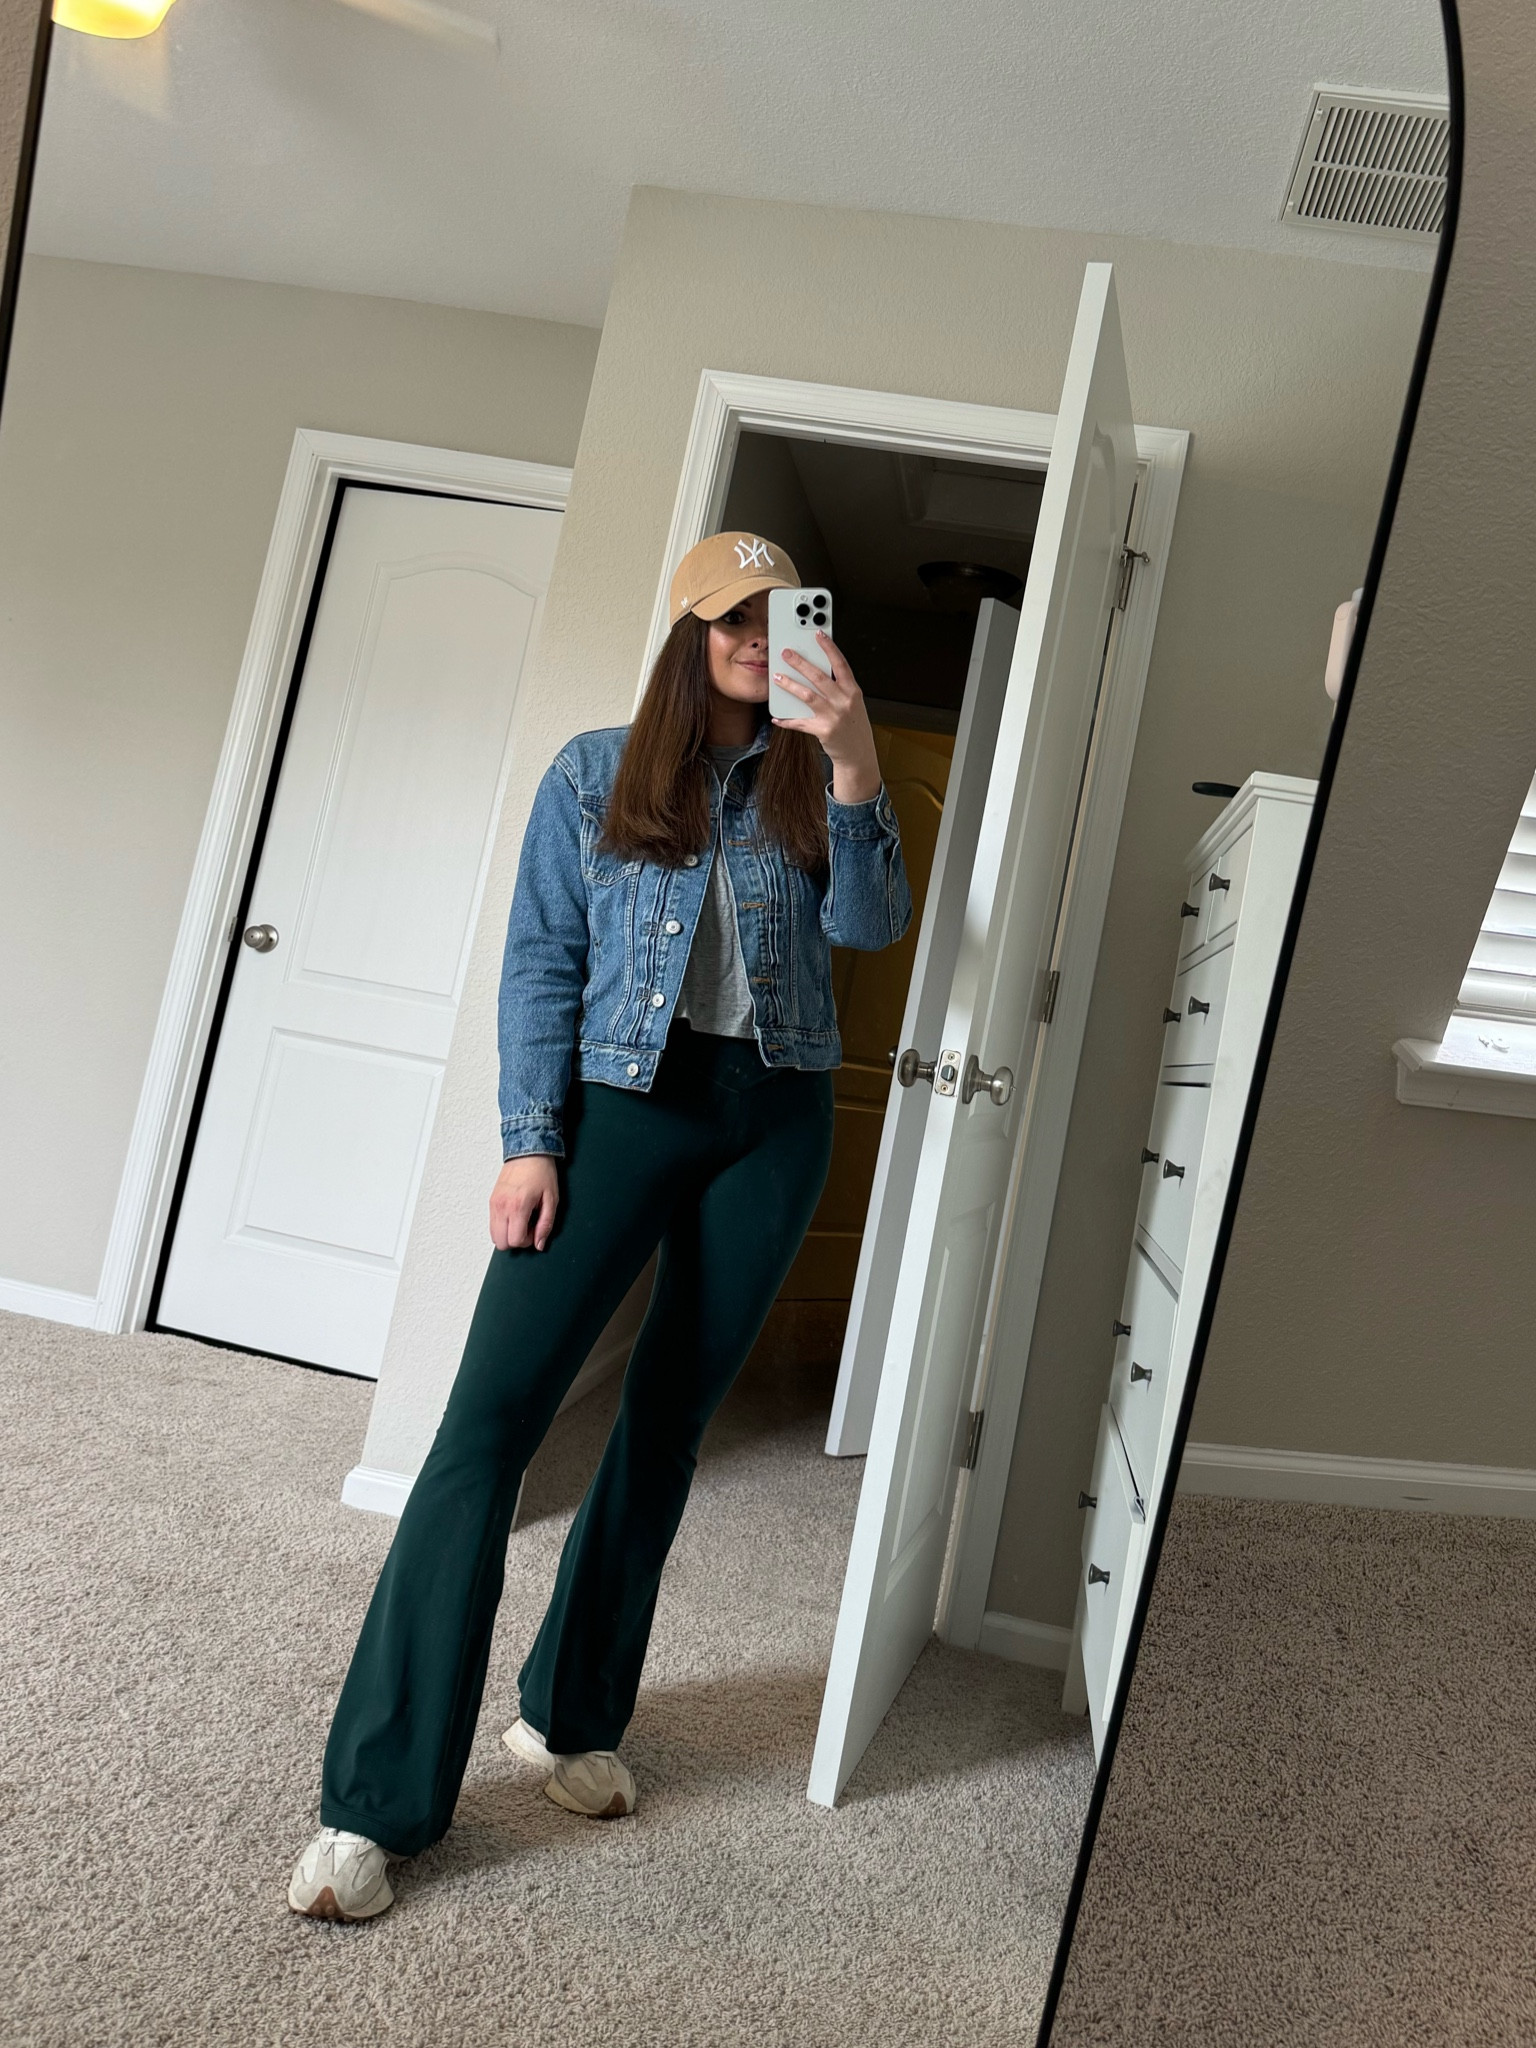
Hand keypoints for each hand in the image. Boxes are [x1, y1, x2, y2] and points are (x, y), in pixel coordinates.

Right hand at [490, 1155, 559, 1250]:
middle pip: (501, 1242)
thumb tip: (539, 1244)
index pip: (515, 1240)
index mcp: (518, 1206)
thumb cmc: (541, 1172)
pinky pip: (492, 1224)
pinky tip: (515, 1215)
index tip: (535, 1229)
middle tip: (528, 1226)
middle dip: (516, 1240)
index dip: (527, 1241)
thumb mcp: (551, 1199)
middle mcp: (502, 1206)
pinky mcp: (491, 1201)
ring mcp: (494, 1203)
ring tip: (521, 1220)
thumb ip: (546, 1224)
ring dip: (508, 1234)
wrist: (527, 1152)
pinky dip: (502, 1225)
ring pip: (494, 1236)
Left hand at [771, 631, 881, 804]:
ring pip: (807, 695)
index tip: (818, 633)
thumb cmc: (854, 727)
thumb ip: (839, 689)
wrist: (859, 755)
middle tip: (786, 653)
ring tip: (776, 676)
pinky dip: (787, 720)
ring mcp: (834, 716)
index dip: (829, 647)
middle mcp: (844, 702)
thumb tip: (815, 673)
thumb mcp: (853, 704)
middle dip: (800, 662)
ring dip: (790, 685)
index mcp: (853, 691)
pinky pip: (800, 723)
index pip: (840, 664)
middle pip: (819, 676)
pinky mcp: (823, 731)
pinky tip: (777, 717)